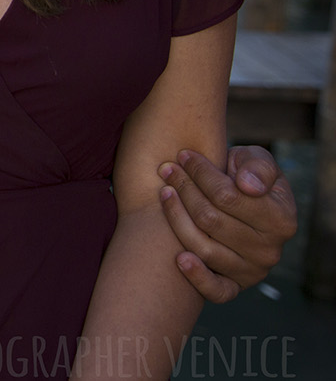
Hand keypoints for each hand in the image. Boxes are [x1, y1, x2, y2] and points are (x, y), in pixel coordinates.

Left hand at [158, 145, 297, 302]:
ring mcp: (252, 271)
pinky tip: (178, 258)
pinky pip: (216, 290)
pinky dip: (197, 277)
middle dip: (184, 189)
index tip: (182, 155)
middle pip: (210, 220)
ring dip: (176, 218)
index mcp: (281, 220)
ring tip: (164, 193)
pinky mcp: (234, 286)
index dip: (200, 173)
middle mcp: (270, 251)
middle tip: (166, 170)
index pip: (227, 196)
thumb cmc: (247, 178)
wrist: (242, 204)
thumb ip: (258, 167)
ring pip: (204, 248)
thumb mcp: (258, 162)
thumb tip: (247, 186)